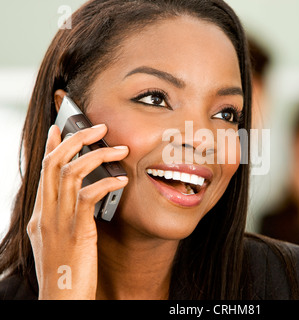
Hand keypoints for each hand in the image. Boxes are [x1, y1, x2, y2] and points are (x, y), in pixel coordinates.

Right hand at [27, 124, 128, 298]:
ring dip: (98, 155)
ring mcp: (58, 222)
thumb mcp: (59, 241)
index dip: (52, 146)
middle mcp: (45, 214)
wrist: (62, 301)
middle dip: (76, 139)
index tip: (61, 128)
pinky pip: (89, 196)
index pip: (44, 171)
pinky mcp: (76, 232)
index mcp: (40, 215)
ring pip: (71, 173)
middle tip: (99, 127)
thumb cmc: (66, 272)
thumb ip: (65, 218)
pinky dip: (106, 182)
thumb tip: (80, 200)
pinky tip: (122, 180)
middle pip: (54, 163)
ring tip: (120, 149)